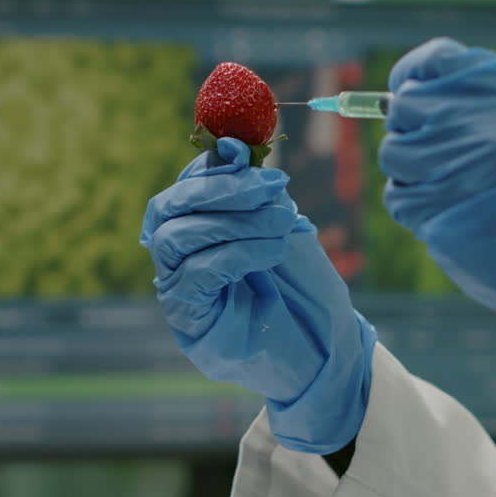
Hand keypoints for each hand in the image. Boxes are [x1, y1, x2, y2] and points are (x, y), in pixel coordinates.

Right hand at [140, 138, 375, 453]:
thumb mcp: (283, 226)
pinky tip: (271, 252)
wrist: (326, 349)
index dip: (210, 166)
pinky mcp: (188, 318)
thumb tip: (232, 147)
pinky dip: (235, 253)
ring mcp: (177, 288)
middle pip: (169, 208)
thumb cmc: (304, 288)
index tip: (248, 154)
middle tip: (272, 186)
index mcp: (199, 228)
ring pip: (177, 238)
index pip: (185, 186)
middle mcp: (179, 257)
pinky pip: (194, 275)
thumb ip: (257, 191)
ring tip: (282, 223)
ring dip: (234, 221)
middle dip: (222, 189)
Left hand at [379, 38, 495, 385]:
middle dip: (411, 128)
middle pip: (406, 107)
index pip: (436, 61)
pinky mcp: (438, 214)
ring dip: (411, 171)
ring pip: (395, 154)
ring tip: (450, 189)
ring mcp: (454, 168)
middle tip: (435, 152)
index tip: (406, 87)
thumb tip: (433, 101)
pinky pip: (400, 198)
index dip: (413, 75)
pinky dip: (414, 206)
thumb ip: (495, 112)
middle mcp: (478, 125)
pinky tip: (448, 215)